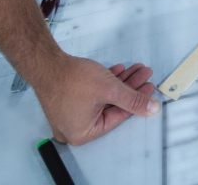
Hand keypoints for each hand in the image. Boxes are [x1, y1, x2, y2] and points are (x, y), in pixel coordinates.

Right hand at [29, 52, 158, 145]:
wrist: (46, 63)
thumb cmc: (70, 80)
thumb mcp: (110, 90)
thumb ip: (133, 100)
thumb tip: (151, 108)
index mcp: (83, 133)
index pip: (118, 116)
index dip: (137, 101)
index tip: (148, 90)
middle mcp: (74, 127)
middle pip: (111, 106)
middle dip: (130, 89)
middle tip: (144, 77)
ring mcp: (70, 114)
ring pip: (103, 98)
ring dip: (120, 83)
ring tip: (135, 70)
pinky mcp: (67, 101)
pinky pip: (92, 94)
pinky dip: (105, 82)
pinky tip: (118, 71)